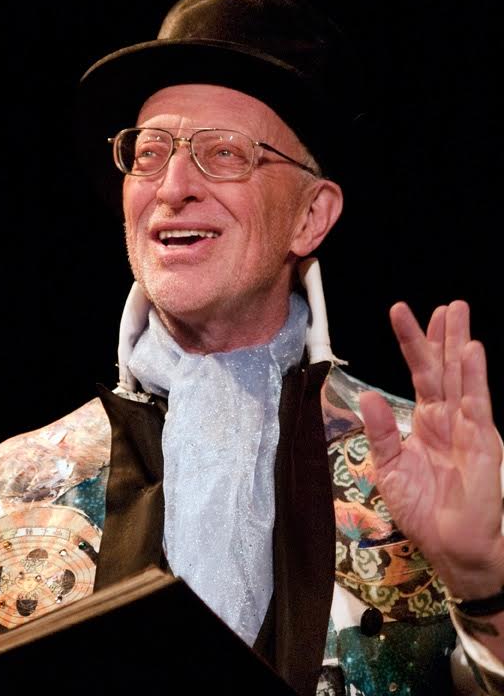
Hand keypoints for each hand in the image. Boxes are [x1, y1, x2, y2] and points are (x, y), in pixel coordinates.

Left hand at [359, 300, 503, 598]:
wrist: (450, 546)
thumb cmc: (424, 509)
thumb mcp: (390, 467)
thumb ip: (381, 431)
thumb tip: (366, 395)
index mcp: (427, 420)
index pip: (420, 373)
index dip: (412, 342)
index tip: (402, 311)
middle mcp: (449, 417)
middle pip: (445, 367)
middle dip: (445, 334)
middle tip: (448, 304)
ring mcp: (468, 427)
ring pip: (463, 377)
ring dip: (460, 344)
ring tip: (457, 312)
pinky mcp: (483, 444)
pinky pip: (476, 406)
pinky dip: (474, 379)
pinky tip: (472, 353)